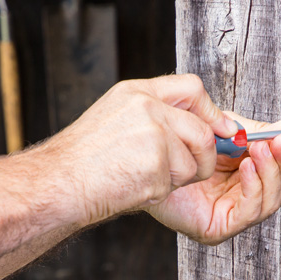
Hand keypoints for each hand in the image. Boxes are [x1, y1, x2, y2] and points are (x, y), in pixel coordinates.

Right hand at [46, 74, 239, 224]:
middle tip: (178, 171)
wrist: (58, 183)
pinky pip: (177, 184)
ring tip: (142, 177)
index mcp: (136, 93)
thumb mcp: (115, 119)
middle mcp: (146, 108)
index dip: (211, 112)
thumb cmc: (82, 160)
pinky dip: (161, 192)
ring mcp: (152, 135)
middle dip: (201, 157)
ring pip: (194, 163)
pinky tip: (134, 187)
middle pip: (202, 132)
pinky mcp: (155, 164)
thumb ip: (155, 115)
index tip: (222, 130)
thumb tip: (202, 126)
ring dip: (177, 179)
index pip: (191, 87)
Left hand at [145, 112, 280, 244]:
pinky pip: (250, 211)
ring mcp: (232, 212)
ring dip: (272, 171)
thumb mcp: (224, 128)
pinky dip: (254, 187)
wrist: (140, 159)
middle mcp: (243, 194)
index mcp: (247, 171)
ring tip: (260, 148)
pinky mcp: (219, 227)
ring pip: (274, 199)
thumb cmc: (174, 145)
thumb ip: (258, 128)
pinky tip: (247, 168)